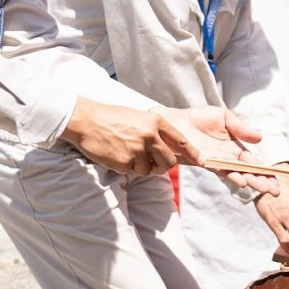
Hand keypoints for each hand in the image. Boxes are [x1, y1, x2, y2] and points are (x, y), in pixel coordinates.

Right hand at [62, 96, 200, 175]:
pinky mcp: (125, 161)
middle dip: (163, 167)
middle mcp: (150, 136)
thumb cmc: (111, 117)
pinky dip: (125, 167)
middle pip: (169, 162)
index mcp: (156, 122)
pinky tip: (116, 155)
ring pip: (148, 170)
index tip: (202, 161)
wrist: (87, 120)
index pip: (181, 141)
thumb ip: (154, 131)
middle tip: (153, 165)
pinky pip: (132, 172)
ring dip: (139, 166)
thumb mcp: (139, 117)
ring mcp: (138, 149)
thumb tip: (167, 146)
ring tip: (125, 152)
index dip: (193, 153)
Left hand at [153, 106, 279, 194]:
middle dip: (262, 180)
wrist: (175, 121)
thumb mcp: (224, 118)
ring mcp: (217, 161)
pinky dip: (232, 175)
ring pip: (238, 173)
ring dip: (250, 181)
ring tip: (262, 188)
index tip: (276, 180)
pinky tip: (242, 181)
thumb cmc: (198, 118)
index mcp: (235, 147)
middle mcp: (228, 157)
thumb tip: (260, 138)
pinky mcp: (206, 162)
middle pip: (249, 171)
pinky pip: (222, 170)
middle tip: (274, 191)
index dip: (265, 171)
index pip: (254, 161)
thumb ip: (241, 128)